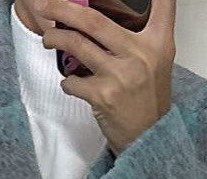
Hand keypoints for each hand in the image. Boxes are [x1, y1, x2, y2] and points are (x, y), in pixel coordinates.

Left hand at [36, 0, 176, 154]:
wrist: (148, 138)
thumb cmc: (148, 99)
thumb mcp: (157, 61)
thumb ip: (140, 37)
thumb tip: (100, 19)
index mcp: (158, 42)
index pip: (161, 5)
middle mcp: (139, 54)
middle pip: (94, 20)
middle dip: (63, 9)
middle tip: (45, 5)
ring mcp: (120, 75)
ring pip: (77, 45)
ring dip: (56, 39)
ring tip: (48, 39)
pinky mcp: (103, 96)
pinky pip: (73, 81)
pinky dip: (67, 82)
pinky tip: (72, 83)